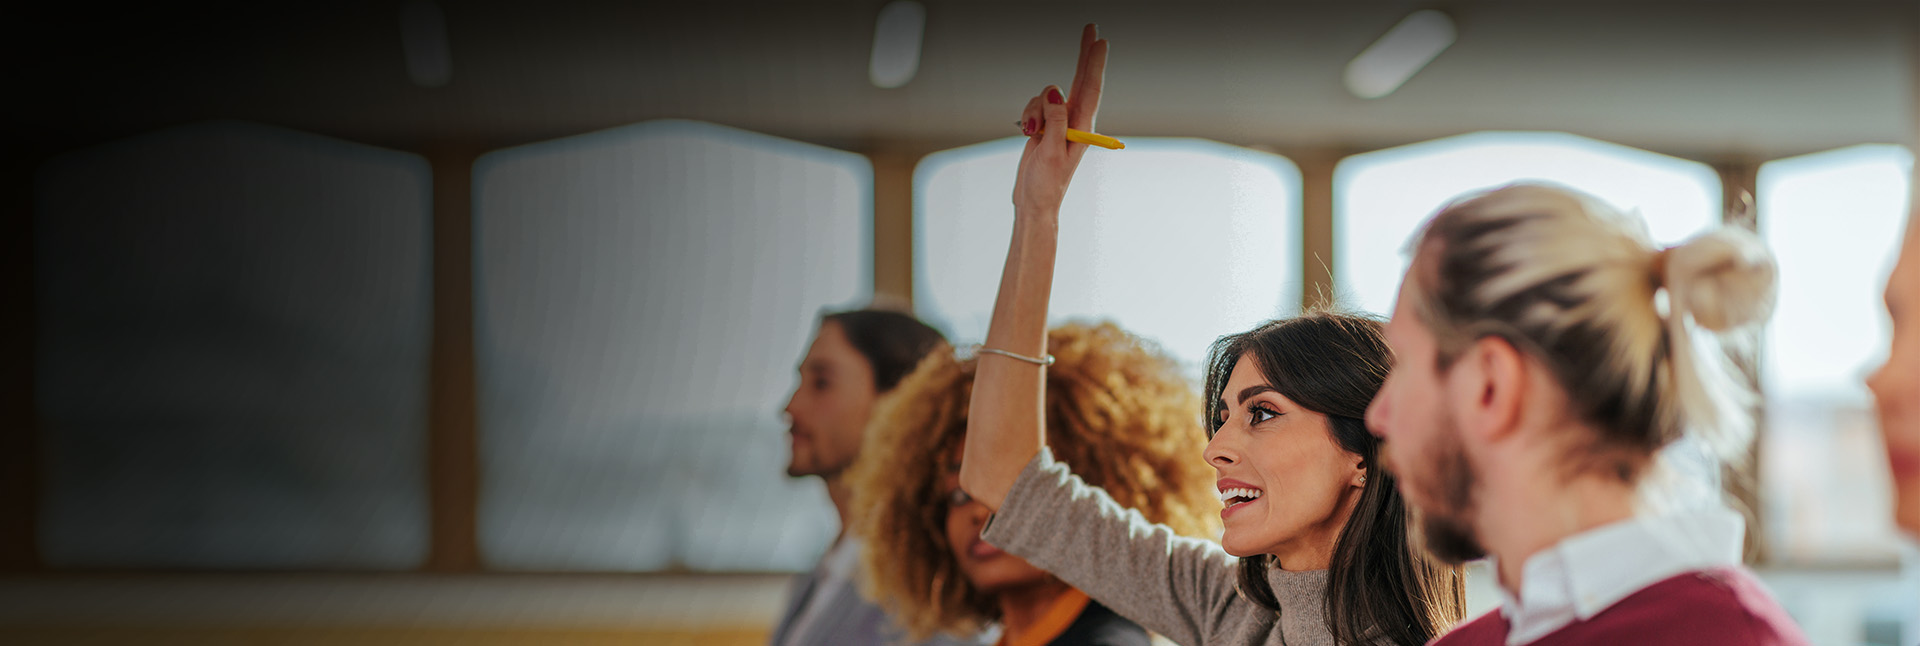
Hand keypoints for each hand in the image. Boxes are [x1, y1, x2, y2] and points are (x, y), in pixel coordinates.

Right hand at [1011, 24, 1107, 219]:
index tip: (1100, 42)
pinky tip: (1028, 133)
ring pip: (1046, 96)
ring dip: (1034, 109)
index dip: (1094, 64)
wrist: (1034, 201)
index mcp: (1083, 128)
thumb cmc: (1046, 183)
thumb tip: (1056, 93)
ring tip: (1032, 133)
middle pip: (1080, 80)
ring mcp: (1060, 122)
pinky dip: (1028, 115)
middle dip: (1084, 55)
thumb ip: (1056, 120)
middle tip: (1092, 29)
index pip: (1091, 89)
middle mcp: (1075, 121)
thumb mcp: (1053, 152)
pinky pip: (1036, 107)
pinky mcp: (1046, 126)